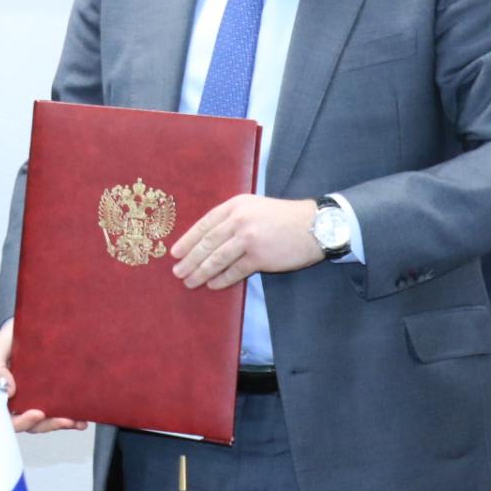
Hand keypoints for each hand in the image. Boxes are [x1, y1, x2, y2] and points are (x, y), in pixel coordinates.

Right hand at [0, 319, 85, 433]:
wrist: (32, 325)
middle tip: (64, 420)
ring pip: (46, 421)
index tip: (38, 413)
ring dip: (61, 423)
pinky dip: (71, 418)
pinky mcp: (50, 395)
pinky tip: (81, 419)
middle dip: (48, 425)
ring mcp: (35, 398)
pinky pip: (59, 412)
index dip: (22, 422)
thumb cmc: (10, 337)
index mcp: (1, 394)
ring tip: (76, 421)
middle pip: (30, 424)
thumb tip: (8, 391)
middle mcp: (18, 400)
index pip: (7, 418)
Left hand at [171, 195, 322, 288]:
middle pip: (207, 243)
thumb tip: (208, 238)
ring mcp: (248, 238)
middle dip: (189, 259)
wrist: (315, 225)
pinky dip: (221, 279)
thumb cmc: (284, 217)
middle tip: (177, 272)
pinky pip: (234, 271)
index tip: (175, 252)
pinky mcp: (259, 256)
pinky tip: (212, 284)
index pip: (204, 224)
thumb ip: (233, 218)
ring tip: (189, 282)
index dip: (188, 240)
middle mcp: (239, 220)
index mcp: (235, 205)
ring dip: (200, 272)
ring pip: (216, 258)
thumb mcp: (255, 208)